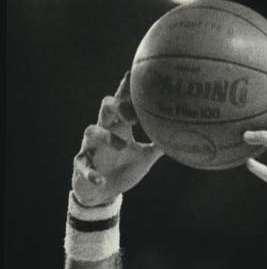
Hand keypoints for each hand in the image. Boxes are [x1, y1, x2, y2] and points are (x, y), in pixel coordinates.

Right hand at [72, 73, 162, 206]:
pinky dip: (91, 172)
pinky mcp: (82, 166)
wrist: (103, 192)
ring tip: (122, 146)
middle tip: (132, 116)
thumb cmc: (124, 169)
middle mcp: (103, 132)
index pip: (122, 103)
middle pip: (105, 108)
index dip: (126, 89)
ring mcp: (91, 148)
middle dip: (117, 106)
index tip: (133, 76)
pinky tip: (100, 180)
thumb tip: (181, 136)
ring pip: (91, 131)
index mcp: (119, 128)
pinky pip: (83, 166)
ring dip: (106, 136)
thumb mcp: (144, 158)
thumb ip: (158, 146)